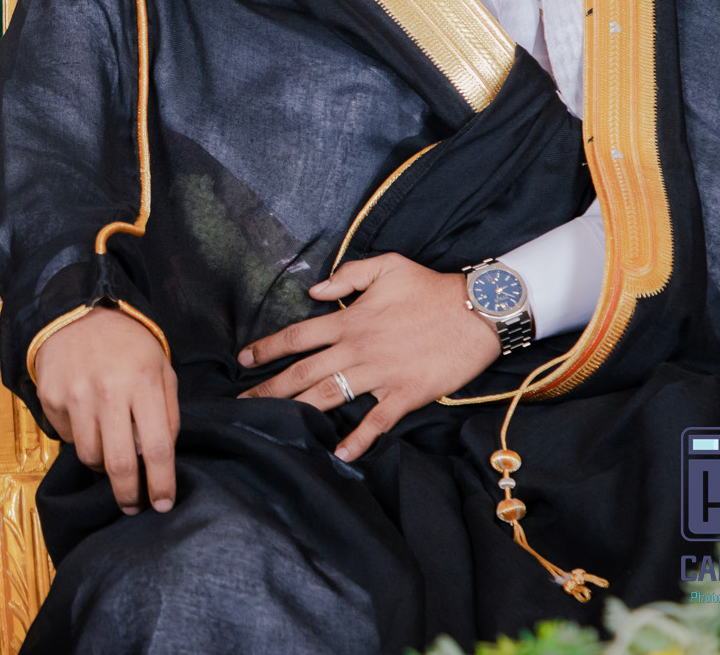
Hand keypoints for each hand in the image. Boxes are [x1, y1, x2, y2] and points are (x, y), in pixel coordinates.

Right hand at [32, 308, 180, 515]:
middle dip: (129, 494)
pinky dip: (81, 439)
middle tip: (134, 506)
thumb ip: (167, 414)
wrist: (77, 313)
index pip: (157, 447)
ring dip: (103, 465)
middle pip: (120, 463)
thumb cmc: (128, 346)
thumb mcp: (161, 369)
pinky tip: (88, 420)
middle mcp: (108, 390)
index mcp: (144, 382)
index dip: (162, 483)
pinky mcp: (52, 398)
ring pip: (90, 456)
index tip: (163, 504)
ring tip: (110, 454)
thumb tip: (159, 460)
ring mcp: (75, 395)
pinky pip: (68, 438)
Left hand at [237, 253, 498, 462]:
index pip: (297, 336)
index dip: (267, 348)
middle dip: (269, 387)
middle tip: (241, 403)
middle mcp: (358, 349)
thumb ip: (346, 276)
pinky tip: (339, 453)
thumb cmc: (430, 287)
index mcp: (349, 321)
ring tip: (270, 425)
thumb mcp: (386, 266)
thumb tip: (314, 290)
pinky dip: (358, 438)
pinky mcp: (405, 393)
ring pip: (329, 395)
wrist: (478, 311)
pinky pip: (376, 420)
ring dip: (297, 411)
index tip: (243, 360)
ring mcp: (380, 374)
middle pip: (303, 371)